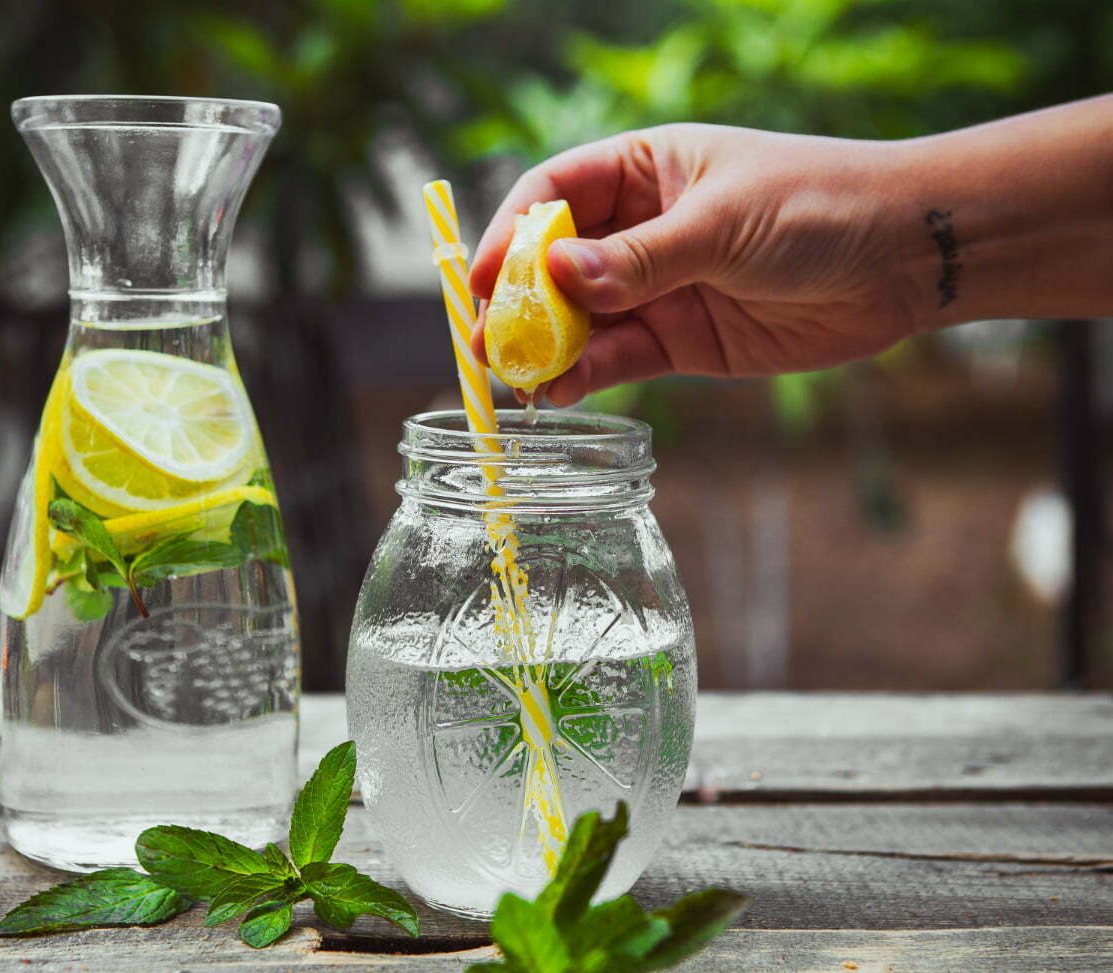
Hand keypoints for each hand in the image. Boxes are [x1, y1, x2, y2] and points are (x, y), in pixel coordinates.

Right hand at [469, 124, 925, 405]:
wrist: (904, 258)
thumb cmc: (819, 205)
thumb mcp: (723, 224)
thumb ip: (641, 258)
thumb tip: (554, 274)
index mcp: (642, 169)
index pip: (552, 192)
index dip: (510, 233)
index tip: (480, 278)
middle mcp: (638, 228)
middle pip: (551, 264)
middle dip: (515, 302)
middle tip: (486, 340)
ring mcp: (655, 288)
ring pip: (578, 320)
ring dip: (543, 348)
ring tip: (514, 376)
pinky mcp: (679, 342)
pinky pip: (616, 360)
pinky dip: (584, 377)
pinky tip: (557, 391)